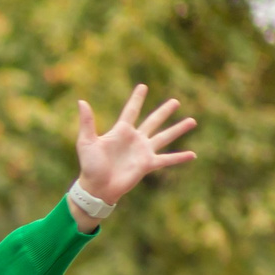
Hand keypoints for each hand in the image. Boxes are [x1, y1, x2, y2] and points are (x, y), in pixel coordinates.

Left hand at [74, 86, 196, 224]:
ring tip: (192, 121)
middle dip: (164, 111)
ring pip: (165, 137)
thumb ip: (87, 122)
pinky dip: (180, 157)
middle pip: (153, 121)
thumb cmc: (89, 166)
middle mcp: (135, 139)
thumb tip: (81, 101)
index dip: (137, 99)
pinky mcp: (147, 164)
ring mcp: (142, 151)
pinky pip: (167, 159)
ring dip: (178, 129)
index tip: (143, 86)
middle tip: (176, 101)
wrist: (96, 188)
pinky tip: (193, 155)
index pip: (131, 111)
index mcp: (121, 132)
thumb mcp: (86, 142)